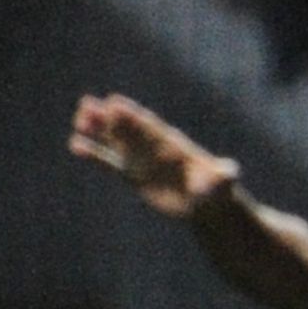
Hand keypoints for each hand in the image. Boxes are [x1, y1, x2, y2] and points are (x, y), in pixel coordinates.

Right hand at [67, 94, 237, 217]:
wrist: (209, 206)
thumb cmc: (219, 192)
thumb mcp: (223, 184)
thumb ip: (223, 175)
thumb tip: (231, 171)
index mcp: (174, 145)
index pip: (150, 127)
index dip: (133, 116)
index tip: (115, 102)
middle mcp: (154, 149)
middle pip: (129, 130)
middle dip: (110, 118)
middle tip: (88, 104)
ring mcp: (143, 161)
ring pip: (116, 142)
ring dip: (98, 130)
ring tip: (80, 118)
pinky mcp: (134, 176)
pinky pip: (111, 163)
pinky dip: (95, 155)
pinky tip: (76, 144)